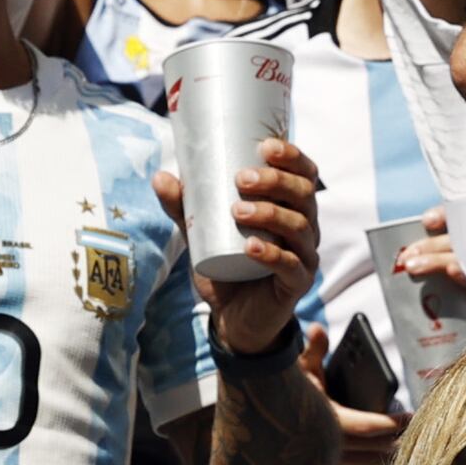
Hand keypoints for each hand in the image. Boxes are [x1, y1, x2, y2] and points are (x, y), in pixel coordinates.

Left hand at [155, 141, 315, 354]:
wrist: (234, 317)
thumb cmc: (227, 266)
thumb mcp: (203, 233)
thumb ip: (184, 207)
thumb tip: (160, 176)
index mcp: (291, 208)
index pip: (304, 174)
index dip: (292, 157)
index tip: (264, 146)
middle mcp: (305, 228)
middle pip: (304, 195)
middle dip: (275, 181)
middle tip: (241, 179)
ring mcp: (304, 256)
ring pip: (299, 227)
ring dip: (270, 214)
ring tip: (237, 211)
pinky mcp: (296, 284)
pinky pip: (291, 266)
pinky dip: (271, 255)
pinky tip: (251, 247)